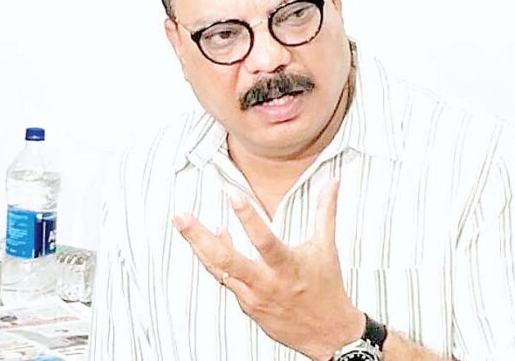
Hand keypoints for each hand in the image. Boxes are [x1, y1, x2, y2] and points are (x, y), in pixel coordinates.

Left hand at [173, 178, 364, 360]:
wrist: (327, 333)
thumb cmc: (327, 285)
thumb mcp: (326, 246)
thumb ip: (325, 211)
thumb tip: (333, 181)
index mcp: (288, 267)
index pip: (264, 241)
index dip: (248, 218)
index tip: (232, 195)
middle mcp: (266, 283)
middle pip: (225, 261)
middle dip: (199, 237)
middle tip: (181, 216)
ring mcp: (253, 296)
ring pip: (218, 271)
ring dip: (199, 246)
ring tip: (183, 223)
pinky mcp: (247, 306)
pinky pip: (225, 280)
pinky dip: (216, 260)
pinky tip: (215, 239)